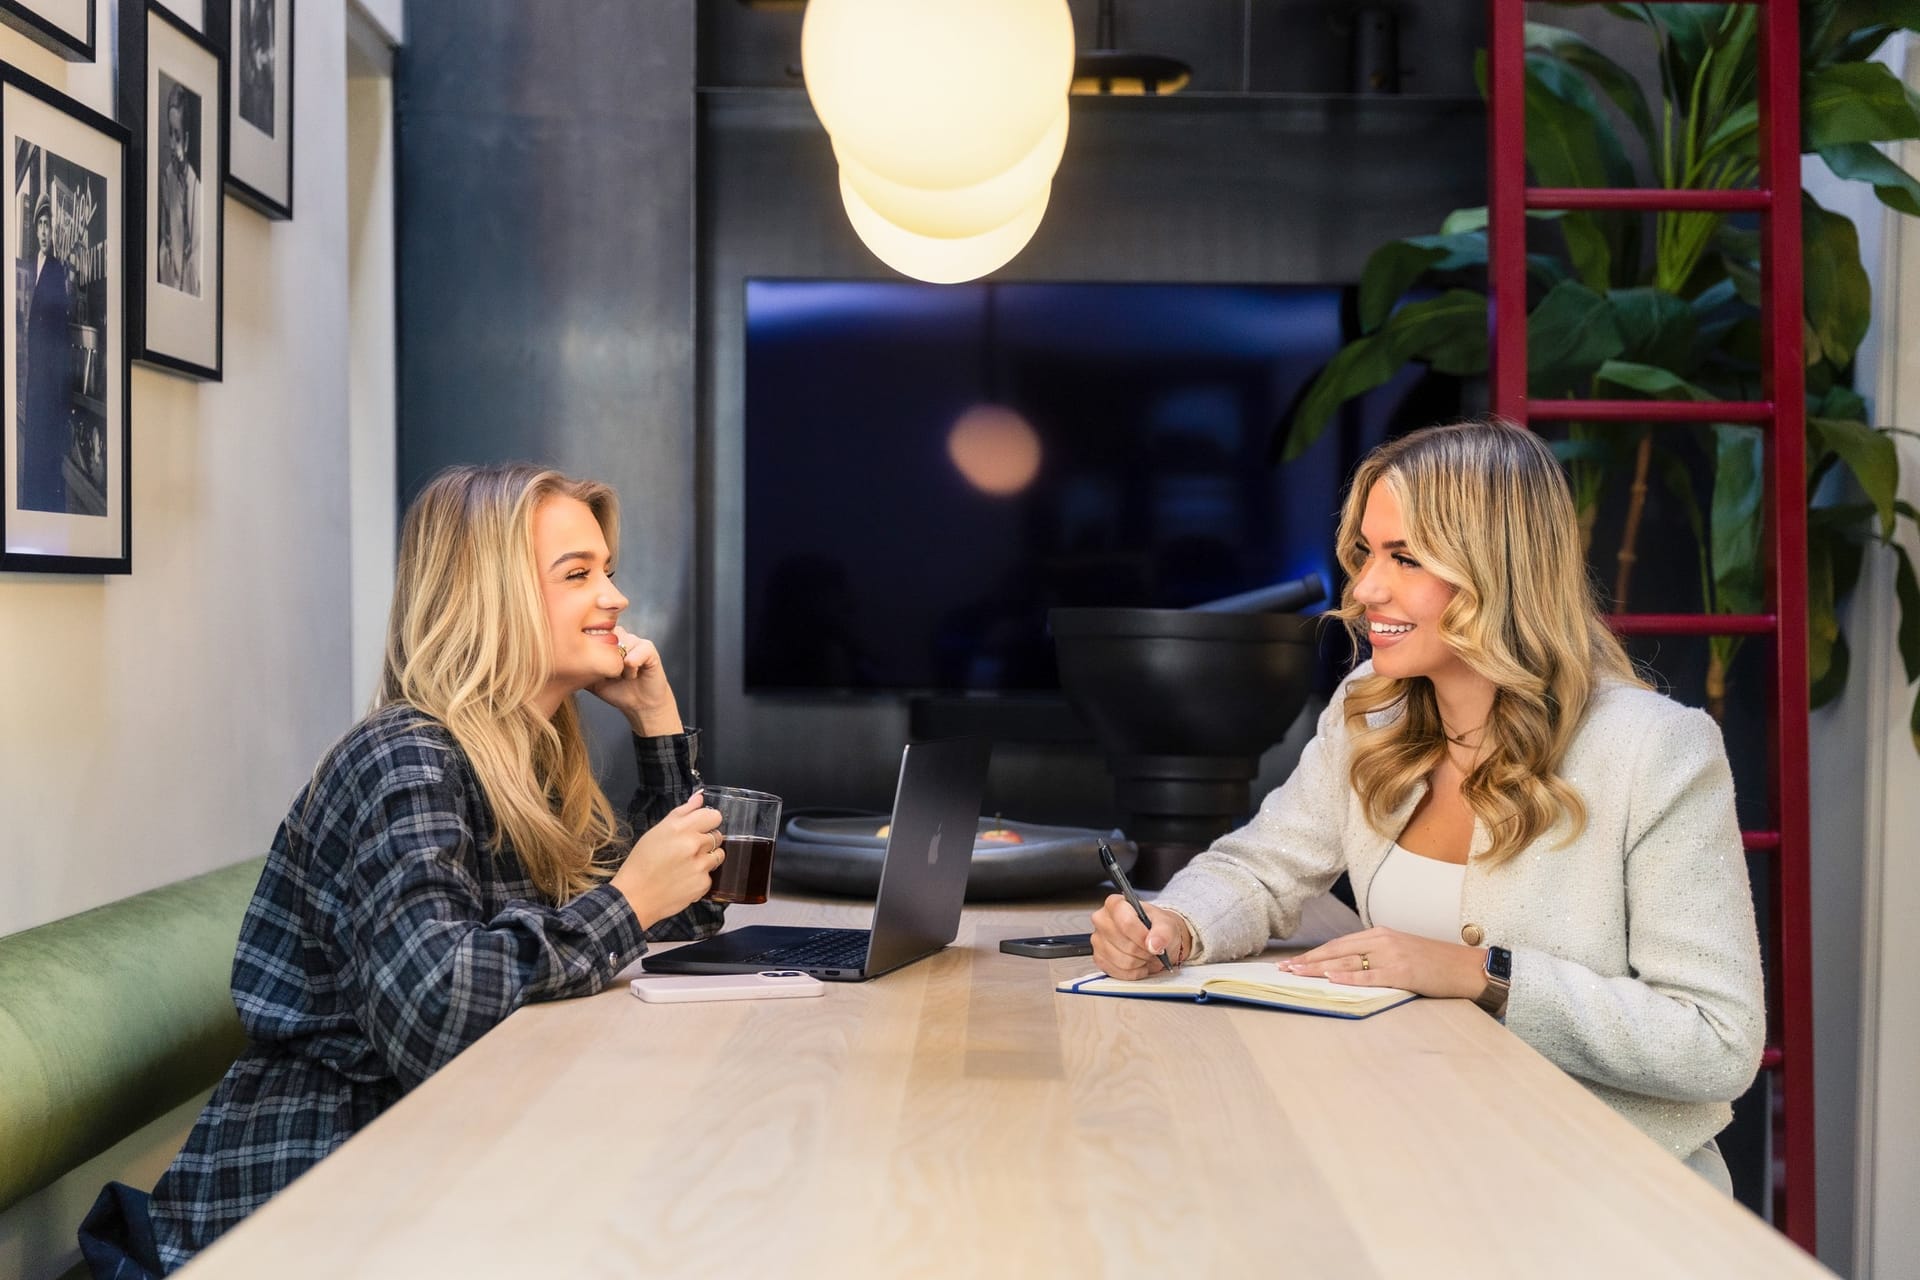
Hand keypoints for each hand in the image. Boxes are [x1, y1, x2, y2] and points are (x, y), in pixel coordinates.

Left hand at [588, 628, 682, 735]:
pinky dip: (631, 666)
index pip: (594, 631)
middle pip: (607, 635)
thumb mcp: (591, 681)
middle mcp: (622, 637)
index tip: (591, 663)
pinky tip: (631, 676)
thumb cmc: (617, 692)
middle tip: (606, 673)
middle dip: (604, 656)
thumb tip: (557, 664)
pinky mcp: (649, 649)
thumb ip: (578, 669)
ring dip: (618, 663)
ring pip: (621, 642)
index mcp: (607, 642)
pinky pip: (637, 651)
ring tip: (620, 677)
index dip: (590, 645)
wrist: (640, 706)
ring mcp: (636, 641)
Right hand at [612, 793, 723, 928]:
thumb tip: (700, 798)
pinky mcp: (703, 884)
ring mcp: (700, 865)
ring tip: (687, 865)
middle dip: (706, 841)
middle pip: (717, 836)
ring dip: (707, 859)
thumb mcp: (656, 832)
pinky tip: (684, 880)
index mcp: (680, 828)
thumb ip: (682, 813)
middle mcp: (693, 844)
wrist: (634, 897)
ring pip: (718, 855)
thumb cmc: (641, 862)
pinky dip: (701, 877)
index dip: (708, 822)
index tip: (701, 828)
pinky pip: (711, 876)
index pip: (714, 816)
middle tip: (688, 850)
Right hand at [1089, 895, 1190, 979]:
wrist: (1154, 940)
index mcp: (1115, 904)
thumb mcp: (1167, 924)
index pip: (1126, 922)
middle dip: (1143, 951)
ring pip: (1122, 961)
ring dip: (1139, 963)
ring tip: (1145, 955)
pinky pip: (1117, 972)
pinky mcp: (1099, 958)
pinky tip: (1137, 963)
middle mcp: (1102, 919)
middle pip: (1124, 944)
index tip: (1153, 942)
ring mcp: (1098, 940)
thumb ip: (1163, 932)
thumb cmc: (1156, 927)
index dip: (1142, 936)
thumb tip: (1154, 944)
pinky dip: (1132, 972)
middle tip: (1151, 949)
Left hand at [1282, 926, 1485, 998]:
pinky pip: (1369, 975)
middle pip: (1336, 951)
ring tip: (1297, 975)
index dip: (1314, 954)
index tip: (1293, 962)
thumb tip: (1346, 969)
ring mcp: (1391, 955)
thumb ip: (1375, 956)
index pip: (1338, 944)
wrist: (1466, 967)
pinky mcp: (1402, 972)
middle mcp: (1382, 940)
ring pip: (1347, 962)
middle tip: (1284, 970)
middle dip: (1308, 961)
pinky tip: (1331, 979)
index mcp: (1380, 934)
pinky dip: (1349, 977)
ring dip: (1319, 969)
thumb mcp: (1400, 952)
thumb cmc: (1433, 963)